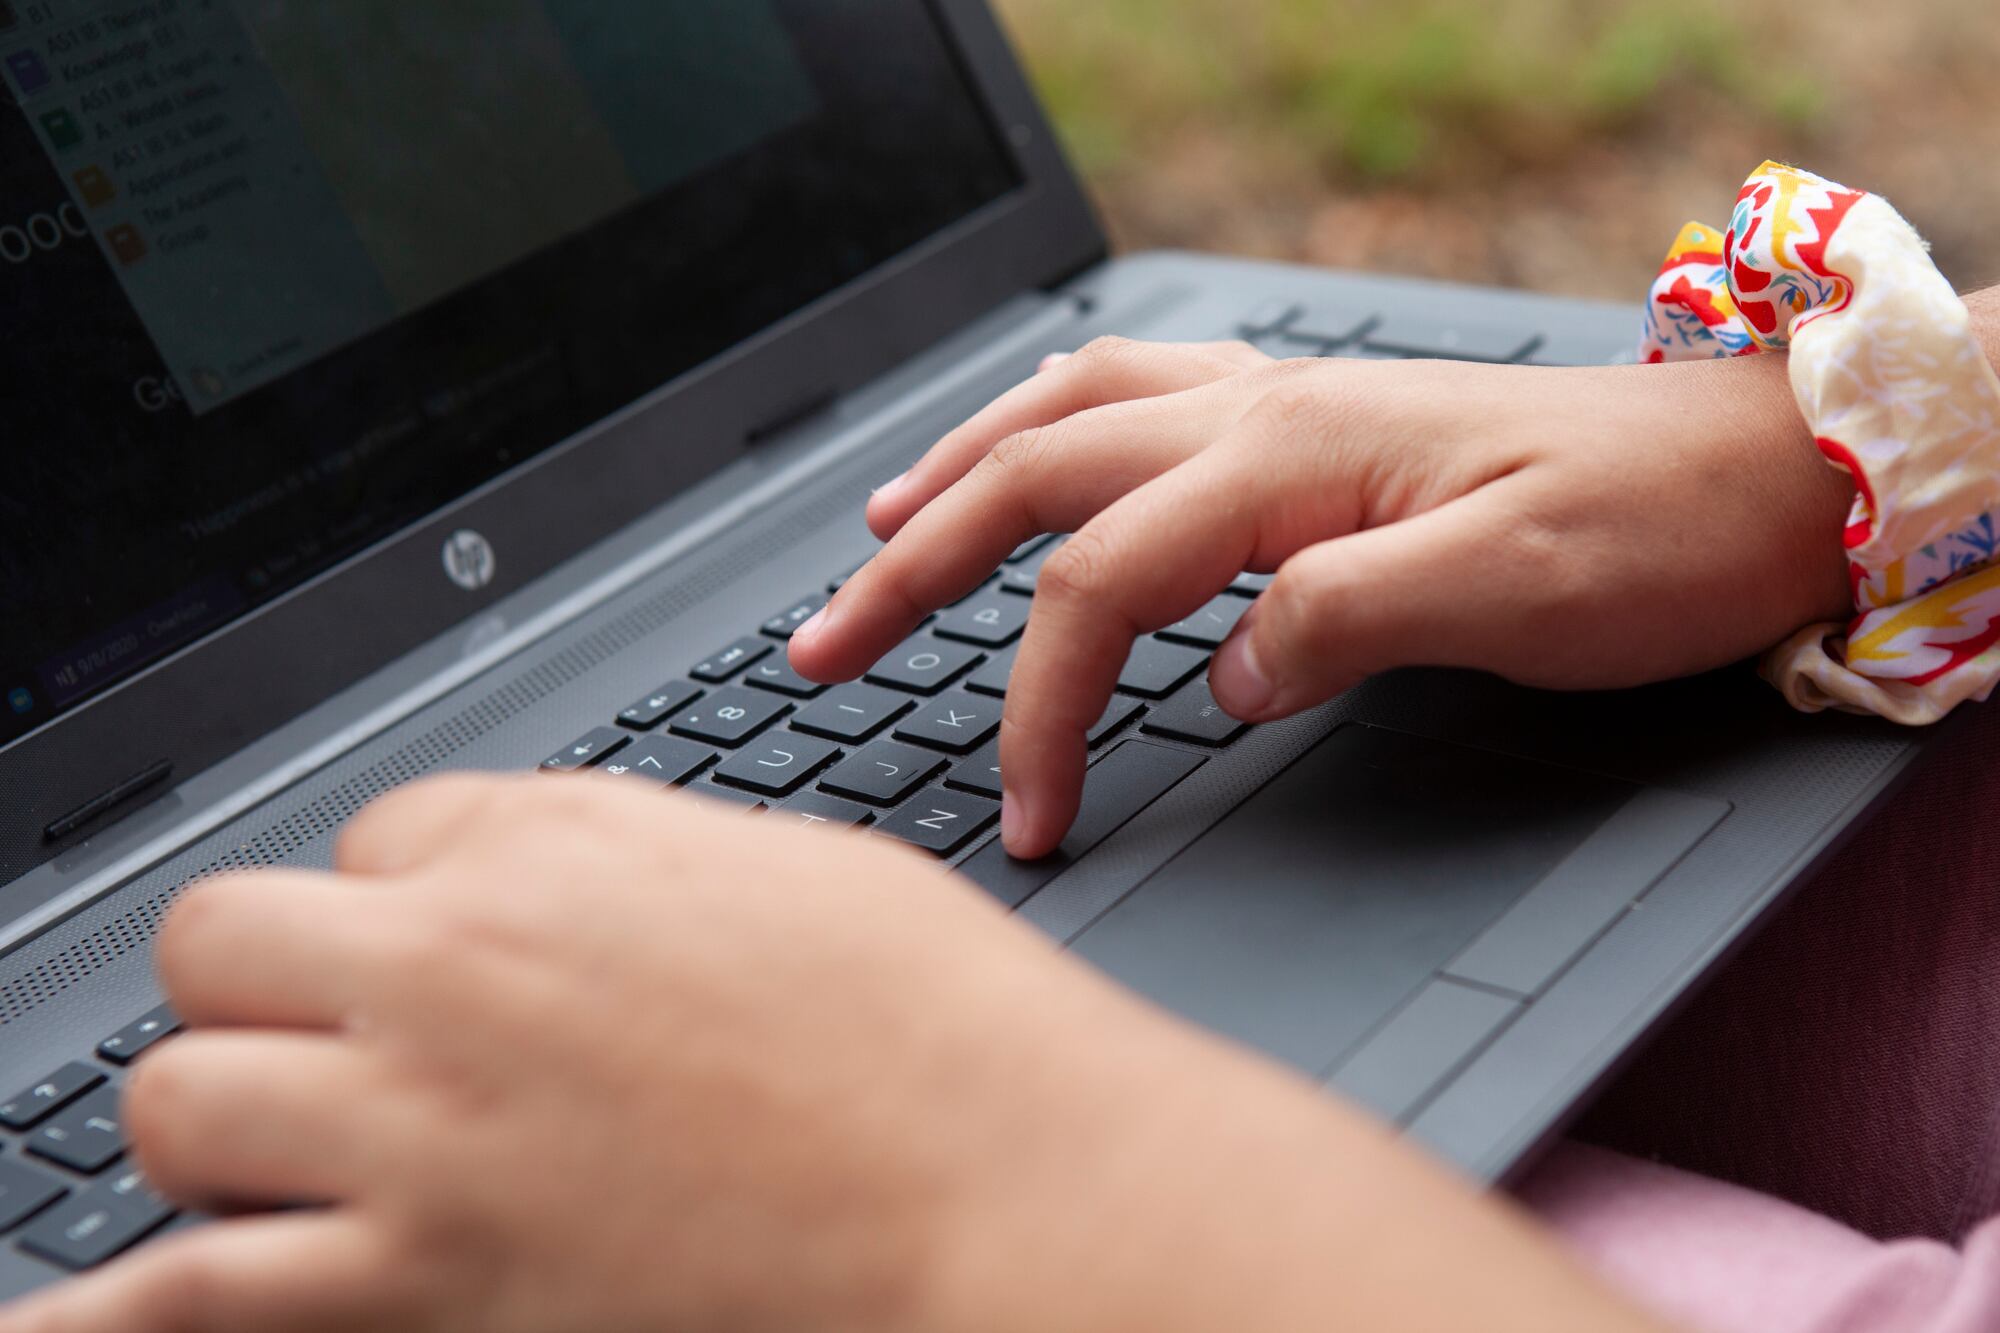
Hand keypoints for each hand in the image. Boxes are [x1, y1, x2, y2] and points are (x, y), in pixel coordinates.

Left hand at [0, 776, 1663, 1332]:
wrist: (1016, 1190)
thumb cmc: (949, 1033)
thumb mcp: (797, 869)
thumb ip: (634, 855)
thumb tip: (547, 868)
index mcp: (565, 843)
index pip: (384, 834)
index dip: (409, 899)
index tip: (441, 953)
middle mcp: (466, 966)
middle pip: (231, 938)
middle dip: (271, 987)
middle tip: (333, 1045)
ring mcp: (429, 1131)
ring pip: (180, 1100)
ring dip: (214, 1127)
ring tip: (279, 1165)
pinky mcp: (430, 1283)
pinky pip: (185, 1302)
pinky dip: (110, 1314)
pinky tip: (58, 1320)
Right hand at [788, 339, 1853, 856]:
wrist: (1759, 471)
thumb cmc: (1649, 536)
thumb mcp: (1512, 593)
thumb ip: (1342, 620)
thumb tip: (1218, 676)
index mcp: (1289, 459)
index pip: (1098, 587)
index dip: (1037, 709)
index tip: (1026, 820)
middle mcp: (1263, 412)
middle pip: (1032, 479)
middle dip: (910, 569)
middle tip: (817, 647)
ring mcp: (1281, 404)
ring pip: (1068, 418)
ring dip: (955, 473)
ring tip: (874, 531)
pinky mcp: (1310, 420)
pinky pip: (1139, 395)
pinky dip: (1049, 423)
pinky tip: (1029, 441)